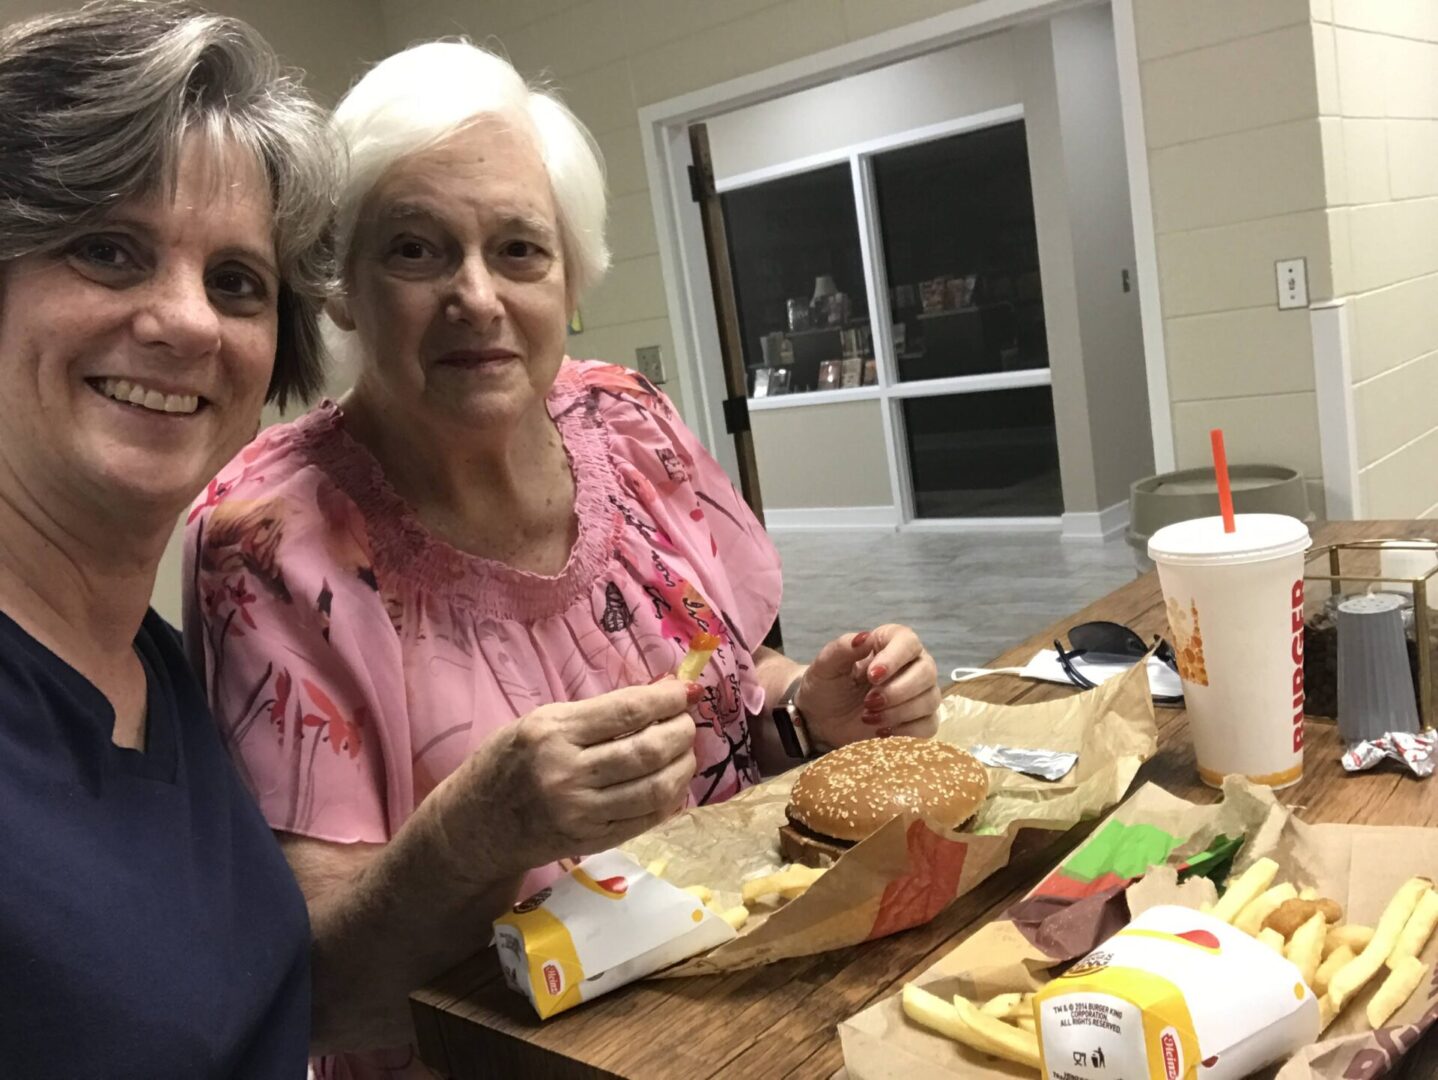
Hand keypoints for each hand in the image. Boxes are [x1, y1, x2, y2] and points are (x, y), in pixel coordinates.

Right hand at [442, 680, 698, 876]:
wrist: (475, 825)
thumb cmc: (506, 763)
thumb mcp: (540, 722)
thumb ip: (596, 713)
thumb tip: (659, 694)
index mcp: (552, 732)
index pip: (627, 711)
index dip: (666, 699)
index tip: (685, 692)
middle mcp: (566, 773)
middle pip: (647, 751)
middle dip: (681, 733)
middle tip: (687, 723)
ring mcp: (580, 813)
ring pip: (655, 789)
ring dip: (682, 767)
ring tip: (684, 754)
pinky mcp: (590, 841)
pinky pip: (645, 820)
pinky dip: (669, 800)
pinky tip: (672, 785)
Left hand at [797, 625, 940, 748]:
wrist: (821, 720)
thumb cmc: (826, 686)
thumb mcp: (825, 666)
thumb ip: (842, 648)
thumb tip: (864, 637)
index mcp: (891, 644)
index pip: (908, 642)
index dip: (894, 658)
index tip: (872, 676)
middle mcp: (912, 666)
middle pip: (927, 672)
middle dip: (898, 690)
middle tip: (868, 702)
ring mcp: (920, 695)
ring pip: (930, 700)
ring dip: (899, 712)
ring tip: (868, 716)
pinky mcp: (920, 722)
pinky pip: (929, 726)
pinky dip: (906, 731)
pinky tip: (881, 731)